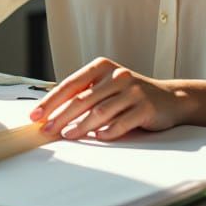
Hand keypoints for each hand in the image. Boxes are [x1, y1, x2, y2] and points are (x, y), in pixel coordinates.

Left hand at [29, 57, 182, 141]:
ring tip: (67, 135)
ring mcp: (132, 90)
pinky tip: (97, 138)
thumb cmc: (130, 94)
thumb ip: (84, 95)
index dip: (51, 101)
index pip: (71, 84)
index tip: (36, 115)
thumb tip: (51, 114)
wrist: (169, 98)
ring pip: (100, 111)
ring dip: (81, 126)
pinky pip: (122, 122)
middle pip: (83, 99)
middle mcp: (117, 75)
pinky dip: (108, 132)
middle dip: (61, 116)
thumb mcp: (107, 87)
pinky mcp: (145, 107)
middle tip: (47, 130)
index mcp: (102, 67)